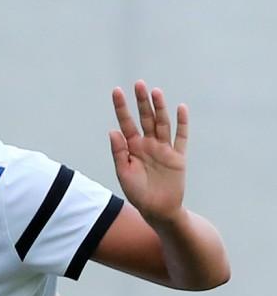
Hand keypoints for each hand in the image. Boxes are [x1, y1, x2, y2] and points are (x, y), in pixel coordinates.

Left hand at [109, 81, 187, 224]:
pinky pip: (181, 137)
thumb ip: (119, 153)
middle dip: (141, 102)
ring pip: (162, 123)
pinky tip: (181, 108)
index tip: (116, 91)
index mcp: (133, 148)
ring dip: (160, 108)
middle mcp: (148, 145)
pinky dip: (182, 123)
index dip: (121, 108)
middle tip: (139, 84)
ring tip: (155, 92)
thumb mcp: (124, 174)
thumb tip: (113, 131)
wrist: (158, 211)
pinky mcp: (178, 156)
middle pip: (145, 118)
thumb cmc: (138, 195)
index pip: (126, 124)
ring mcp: (164, 149)